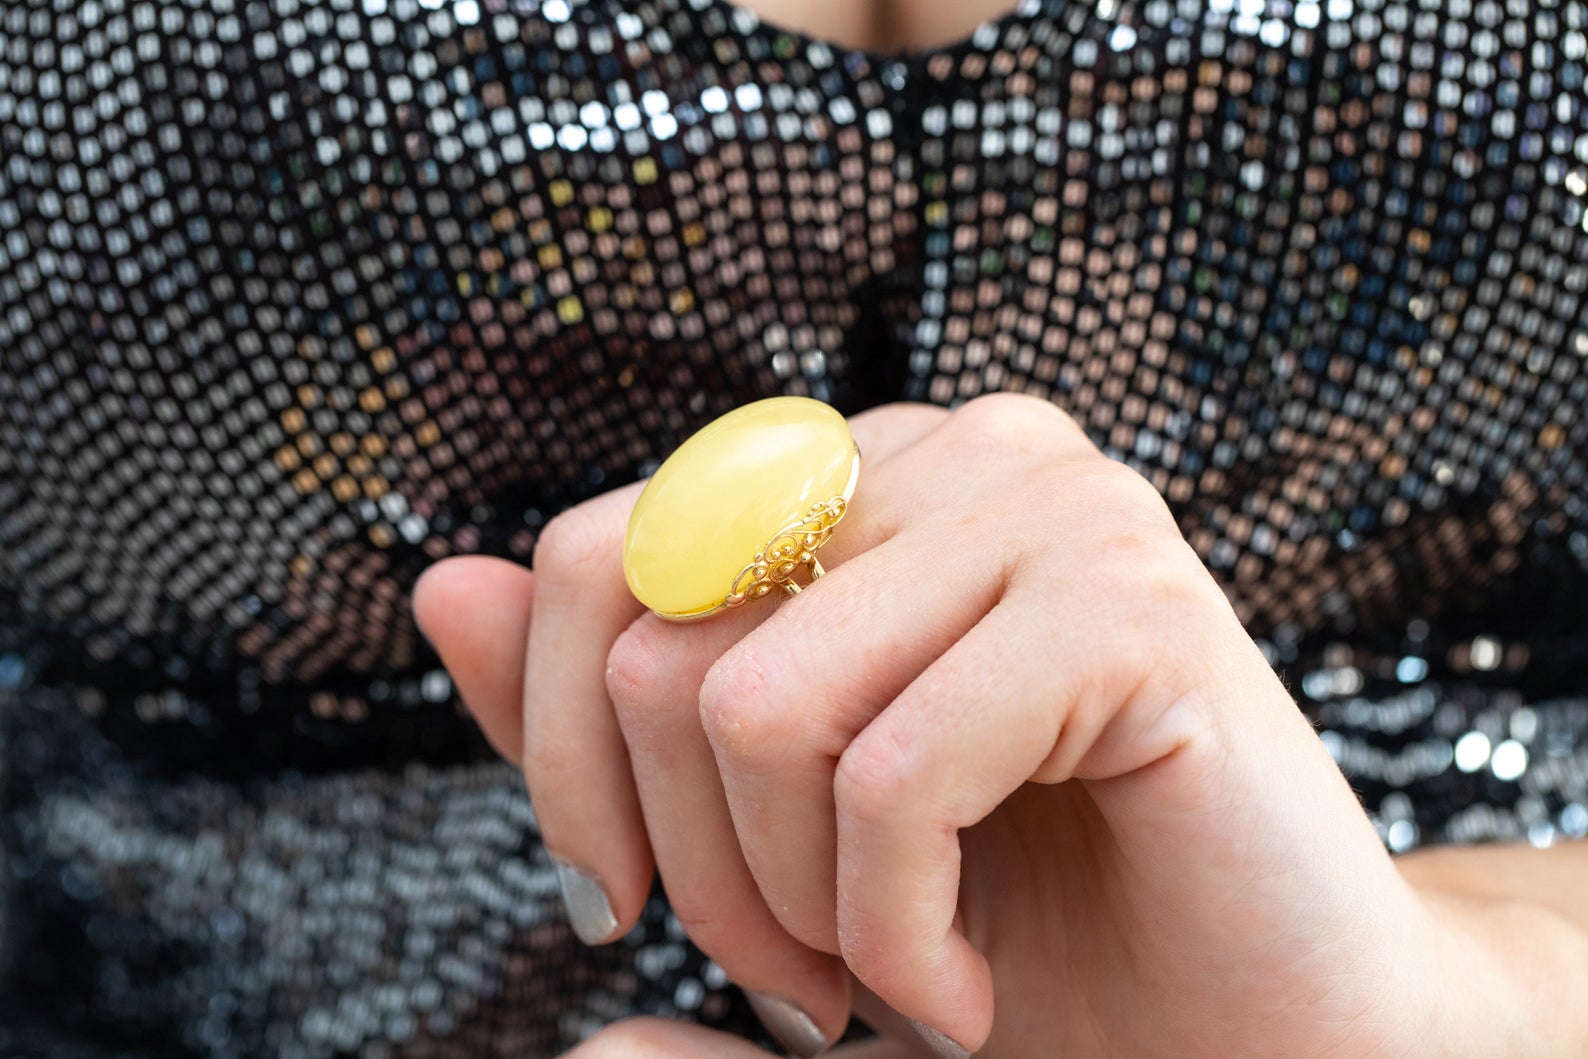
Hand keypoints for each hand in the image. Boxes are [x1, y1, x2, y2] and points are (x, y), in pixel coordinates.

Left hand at [416, 395, 1556, 1055]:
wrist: (1252, 1028)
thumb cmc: (1015, 929)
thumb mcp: (759, 839)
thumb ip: (606, 725)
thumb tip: (440, 585)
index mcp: (853, 480)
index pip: (588, 558)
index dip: (565, 761)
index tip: (627, 903)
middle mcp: (946, 448)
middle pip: (656, 636)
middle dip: (691, 869)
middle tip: (796, 985)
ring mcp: (1050, 502)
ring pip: (757, 706)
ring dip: (793, 911)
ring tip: (889, 979)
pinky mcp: (1132, 599)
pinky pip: (892, 773)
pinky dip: (894, 937)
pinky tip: (963, 993)